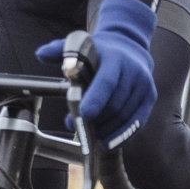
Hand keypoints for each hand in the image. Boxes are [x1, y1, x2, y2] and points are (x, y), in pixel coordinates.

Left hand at [37, 0, 156, 148]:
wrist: (130, 46)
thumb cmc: (101, 51)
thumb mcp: (82, 45)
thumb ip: (60, 50)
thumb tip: (40, 54)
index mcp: (115, 58)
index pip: (107, 81)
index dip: (97, 98)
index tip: (85, 113)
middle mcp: (134, 72)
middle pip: (115, 105)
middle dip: (96, 121)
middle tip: (78, 127)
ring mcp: (144, 86)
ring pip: (124, 117)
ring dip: (106, 131)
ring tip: (91, 135)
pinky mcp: (149, 98)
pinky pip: (136, 124)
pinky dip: (121, 136)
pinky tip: (107, 143)